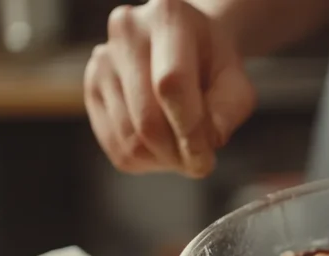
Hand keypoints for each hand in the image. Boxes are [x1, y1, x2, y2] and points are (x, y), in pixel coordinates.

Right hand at [84, 0, 255, 177]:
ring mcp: (103, 59)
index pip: (171, 84)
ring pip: (129, 138)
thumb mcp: (236, 82)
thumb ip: (229, 110)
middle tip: (199, 165)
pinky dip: (145, 159)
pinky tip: (164, 148)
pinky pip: (115, 145)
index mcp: (169, 18)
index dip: (189, 131)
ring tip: (185, 151)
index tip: (206, 161)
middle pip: (146, 118)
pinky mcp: (92, 87)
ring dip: (163, 159)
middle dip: (176, 154)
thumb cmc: (215, 65)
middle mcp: (128, 31)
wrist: (188, 47)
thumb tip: (209, 141)